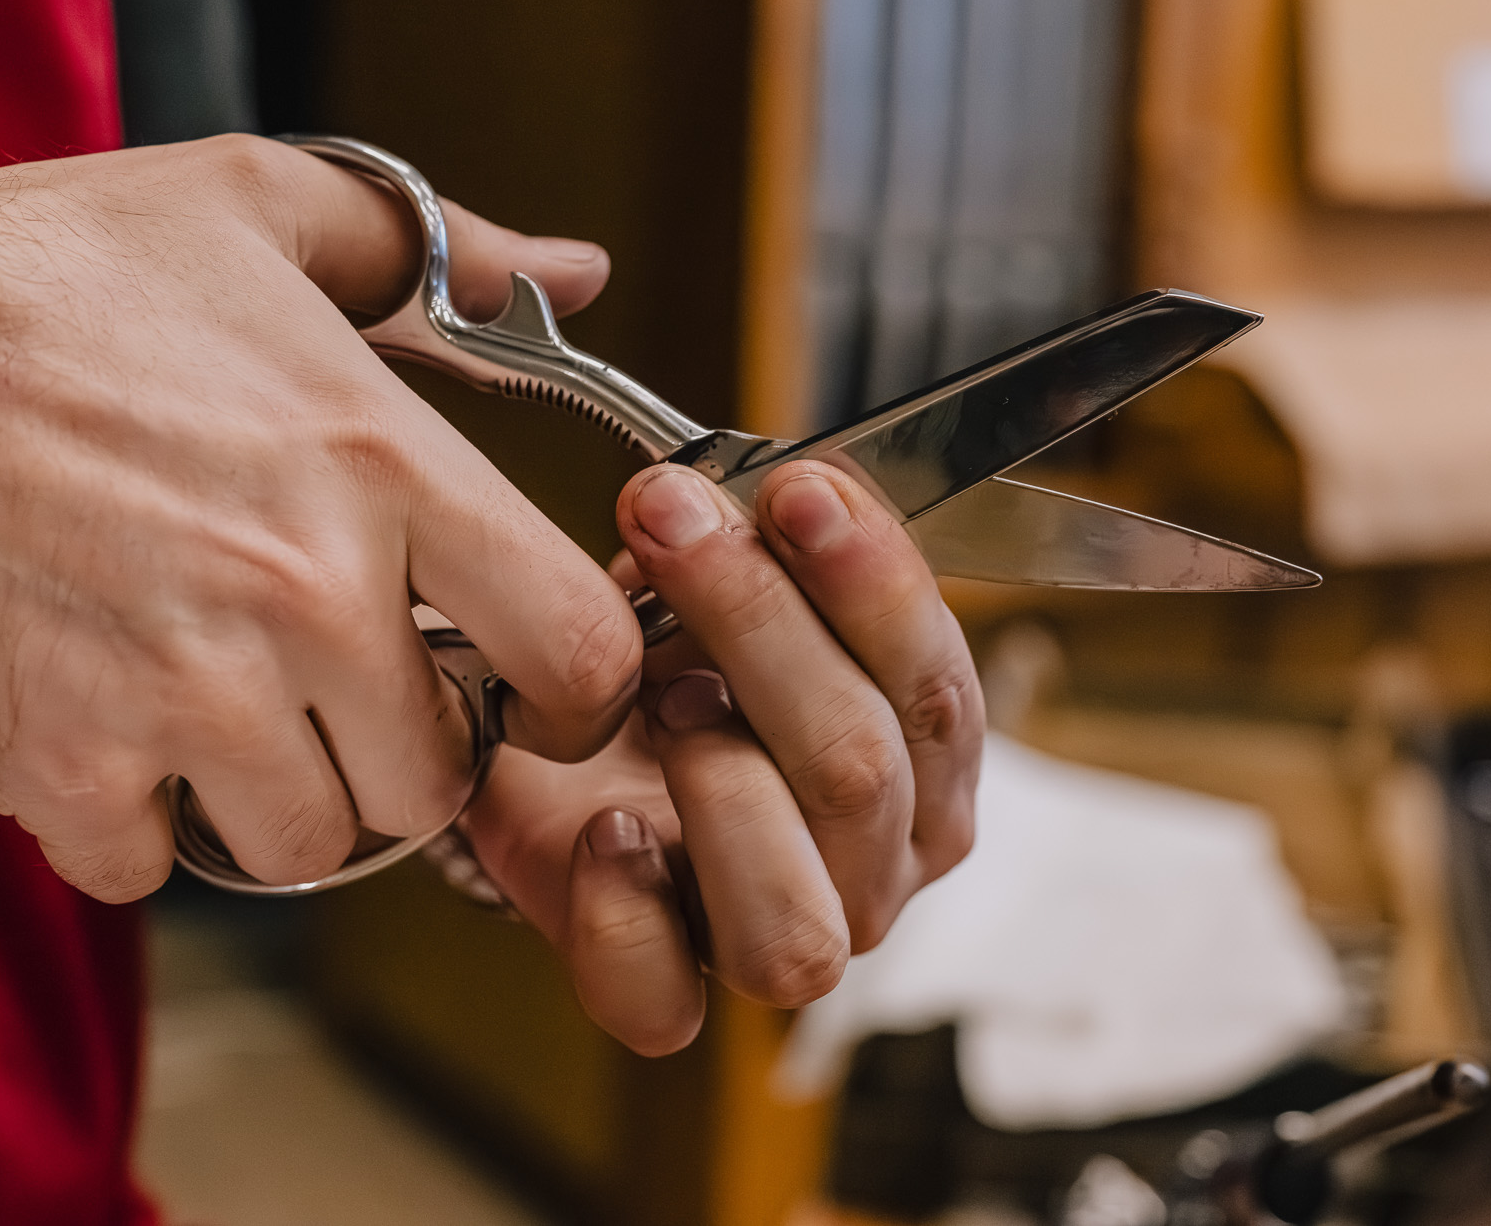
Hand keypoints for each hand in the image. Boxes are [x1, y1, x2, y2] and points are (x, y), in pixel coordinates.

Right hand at [0, 135, 642, 899]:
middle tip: (334, 686)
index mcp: (383, 466)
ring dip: (276, 794)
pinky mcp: (65, 765)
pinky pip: (153, 867)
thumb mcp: (260, 206)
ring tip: (216, 701)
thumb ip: (442, 254)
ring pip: (311, 844)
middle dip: (399, 747)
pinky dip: (133, 822)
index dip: (578, 693)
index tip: (527, 685)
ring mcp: (187, 694)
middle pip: (438, 780)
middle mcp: (307, 595)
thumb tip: (581, 272)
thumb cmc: (49, 273)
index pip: (580, 656)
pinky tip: (104, 722)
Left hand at [459, 460, 983, 1053]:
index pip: (937, 687)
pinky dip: (625, 911)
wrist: (553, 752)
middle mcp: (874, 867)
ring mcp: (784, 940)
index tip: (797, 489)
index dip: (874, 583)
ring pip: (796, 915)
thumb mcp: (718, 587)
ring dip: (720, 781)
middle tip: (676, 522)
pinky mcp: (668, 996)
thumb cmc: (662, 670)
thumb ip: (762, 549)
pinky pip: (666, 1001)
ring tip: (656, 694)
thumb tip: (756, 491)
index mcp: (923, 764)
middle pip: (860, 770)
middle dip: (762, 624)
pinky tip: (602, 826)